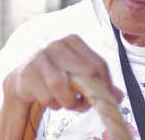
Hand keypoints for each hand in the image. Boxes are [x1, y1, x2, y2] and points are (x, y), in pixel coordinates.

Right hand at [3, 34, 122, 111]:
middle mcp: (57, 45)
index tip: (105, 97)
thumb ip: (99, 83)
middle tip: (85, 104)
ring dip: (69, 101)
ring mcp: (41, 57)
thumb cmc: (57, 74)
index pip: (99, 64)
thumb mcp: (78, 75)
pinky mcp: (28, 73)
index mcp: (74, 41)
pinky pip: (47, 96)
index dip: (105, 85)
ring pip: (61, 85)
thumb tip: (119, 97)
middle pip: (85, 73)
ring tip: (70, 104)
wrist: (26, 79)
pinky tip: (54, 101)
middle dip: (88, 94)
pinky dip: (54, 104)